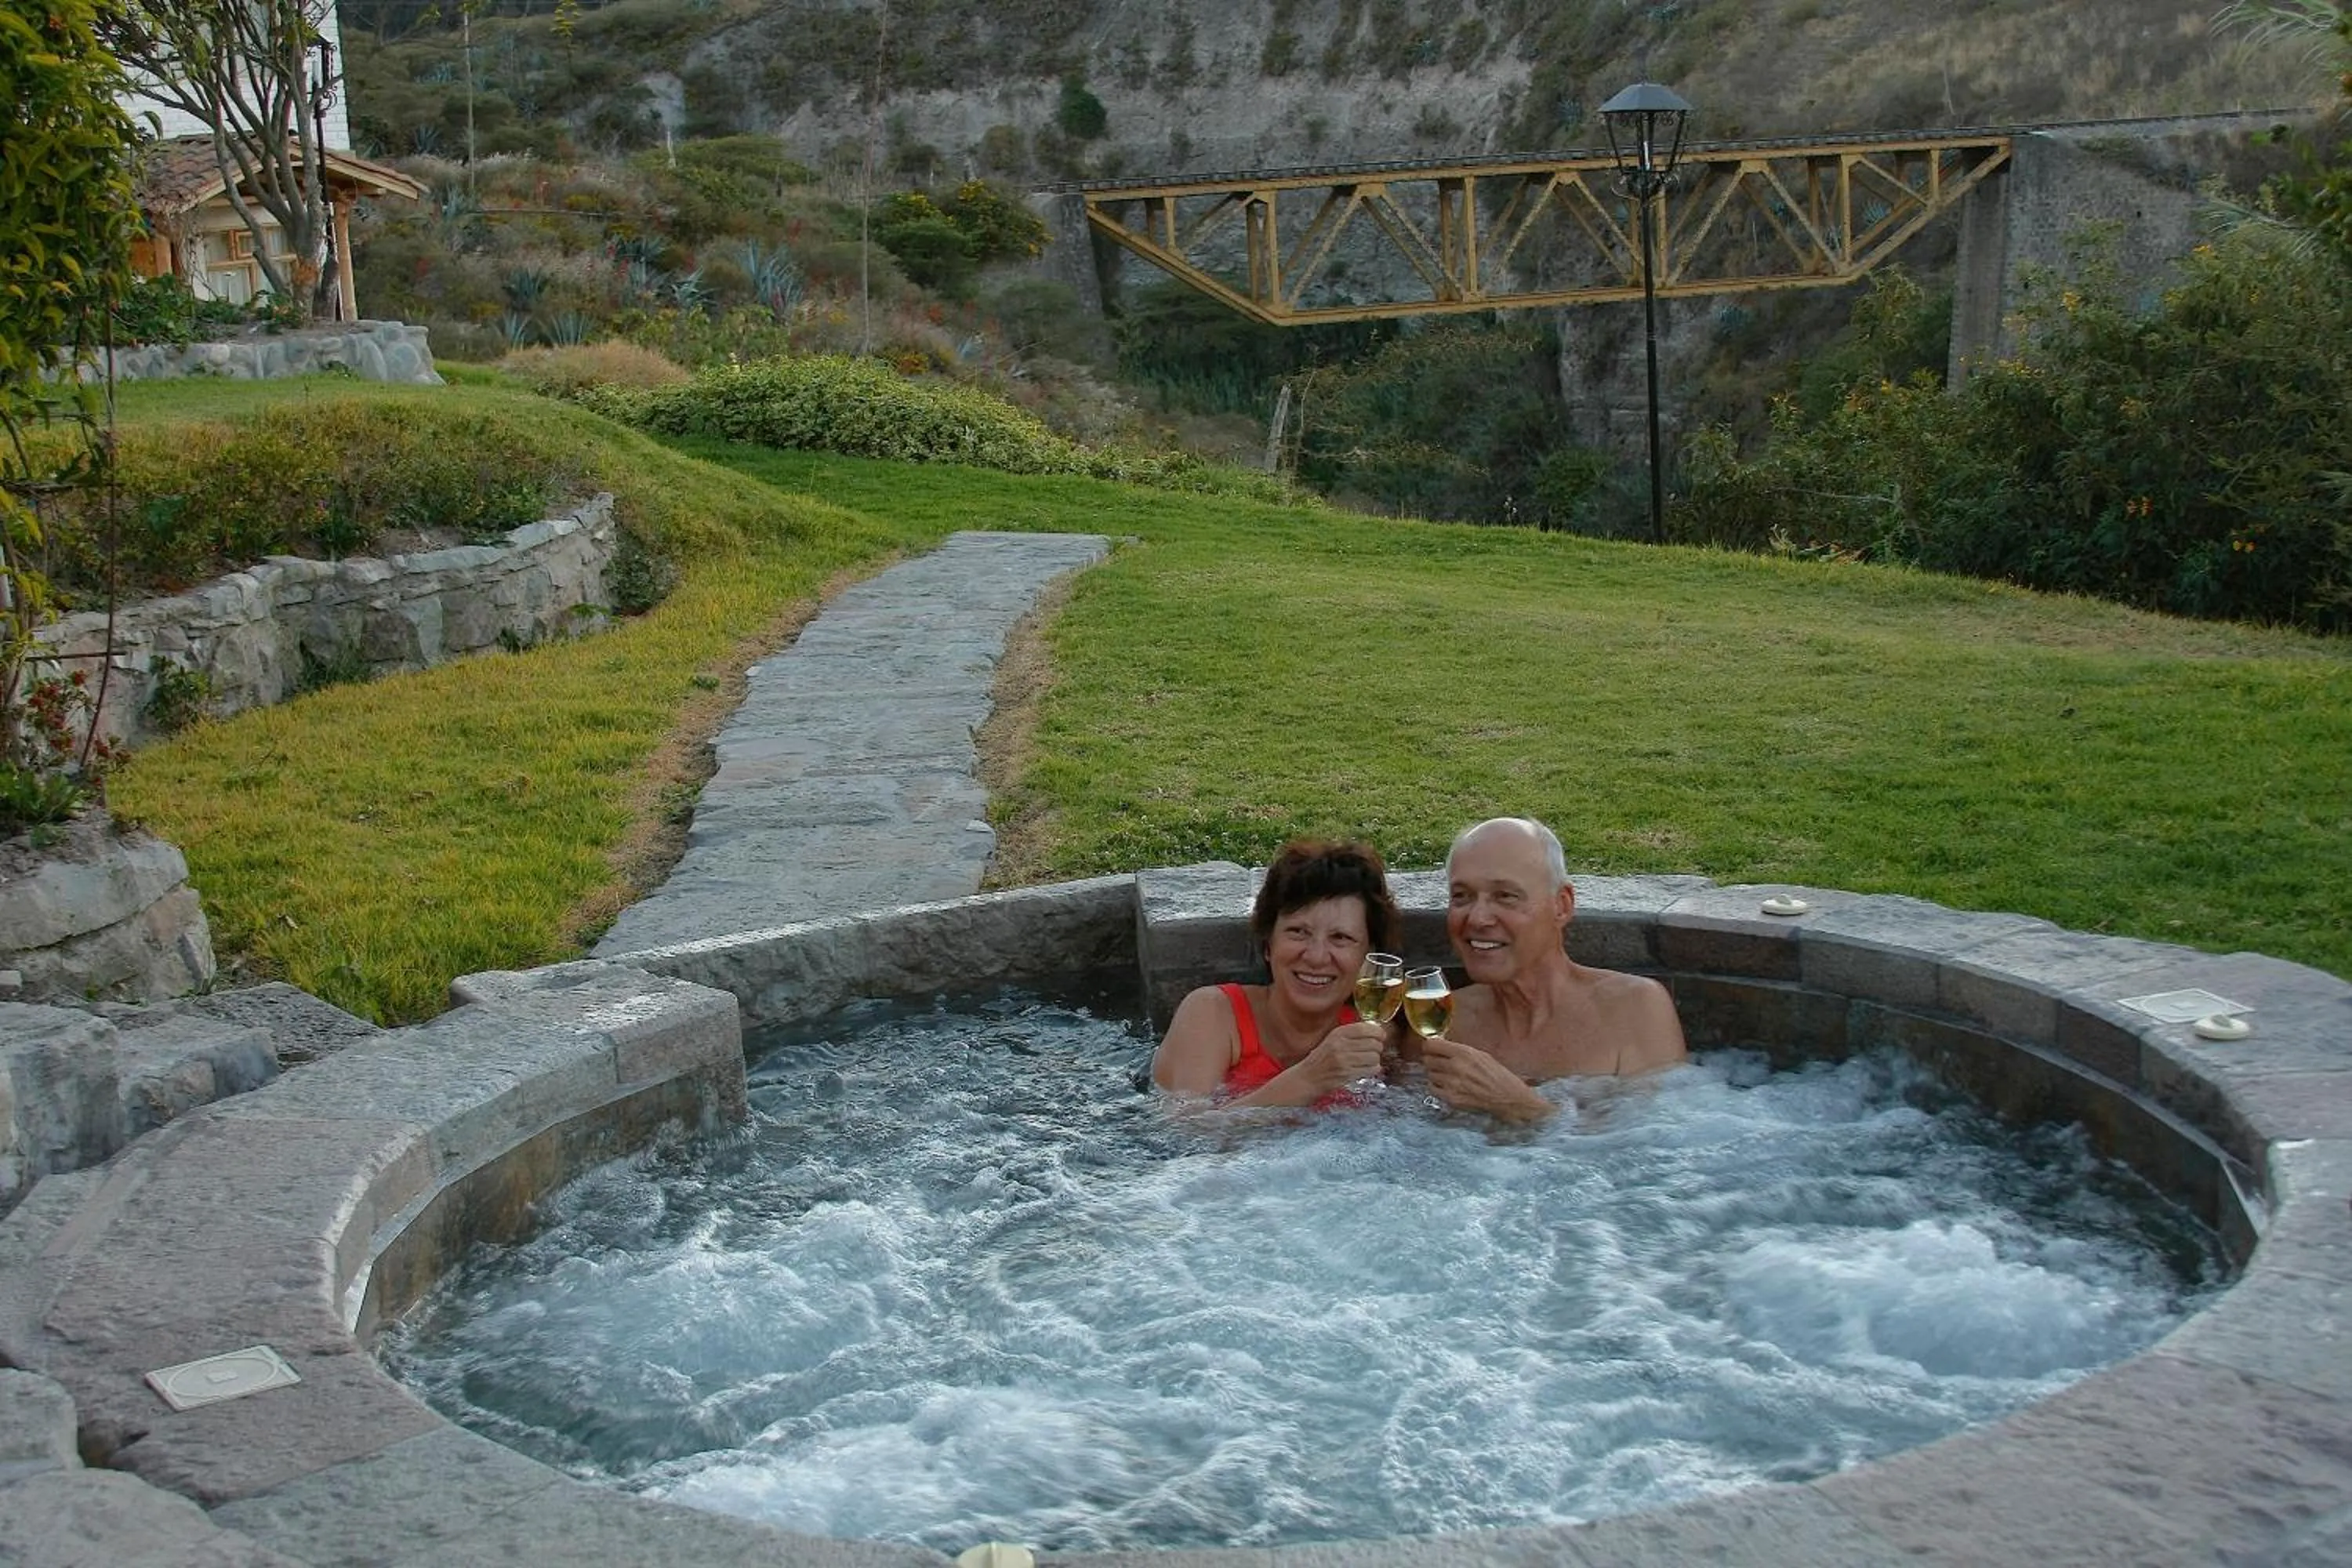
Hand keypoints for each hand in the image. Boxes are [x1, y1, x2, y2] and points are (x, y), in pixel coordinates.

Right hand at [1300, 1019, 1387, 1092]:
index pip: (1365, 1028)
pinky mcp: (1347, 1074)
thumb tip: (1377, 1030)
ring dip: (1375, 1060)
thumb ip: (1352, 1035)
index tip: (1382, 1036)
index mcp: (1338, 1033)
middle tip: (1374, 1051)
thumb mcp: (1333, 1040)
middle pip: (1373, 1043)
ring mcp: (1343, 1060)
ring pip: (1374, 1057)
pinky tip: (1367, 1069)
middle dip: (1378, 1048)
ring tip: (1368, 1061)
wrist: (1307, 1078)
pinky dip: (1373, 1070)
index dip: (1378, 1032)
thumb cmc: (1322, 1059)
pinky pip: (1371, 1069)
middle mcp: (1340, 1044)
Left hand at [1421, 1035, 1554, 1122]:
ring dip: (1435, 1073)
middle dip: (1431, 1059)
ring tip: (1446, 1075)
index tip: (1430, 1048)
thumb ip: (1460, 1051)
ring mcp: (1451, 1084)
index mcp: (1464, 1053)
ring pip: (1429, 1074)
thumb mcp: (1481, 1055)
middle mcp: (1455, 1067)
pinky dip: (1437, 1086)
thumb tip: (1442, 1047)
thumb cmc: (1498, 1075)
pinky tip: (1447, 1085)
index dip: (1429, 1046)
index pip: (1431, 1045)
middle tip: (1438, 1062)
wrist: (1508, 1098)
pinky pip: (1433, 1088)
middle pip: (1427, 1060)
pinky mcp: (1451, 1098)